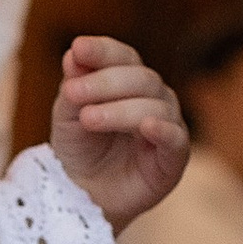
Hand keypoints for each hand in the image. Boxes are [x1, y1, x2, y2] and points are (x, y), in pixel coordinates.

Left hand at [50, 35, 186, 226]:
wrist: (81, 195)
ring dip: (119, 109)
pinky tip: (145, 127)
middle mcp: (154, 98)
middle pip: (141, 78)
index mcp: (129, 81)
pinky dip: (162, 129)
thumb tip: (74, 53)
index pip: (123, 57)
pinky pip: (175, 138)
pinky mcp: (174, 158)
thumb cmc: (78, 150)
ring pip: (154, 106)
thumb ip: (74, 85)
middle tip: (73, 93)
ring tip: (87, 118)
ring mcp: (167, 126)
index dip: (103, 51)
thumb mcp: (66, 115)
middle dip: (105, 83)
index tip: (78, 48)